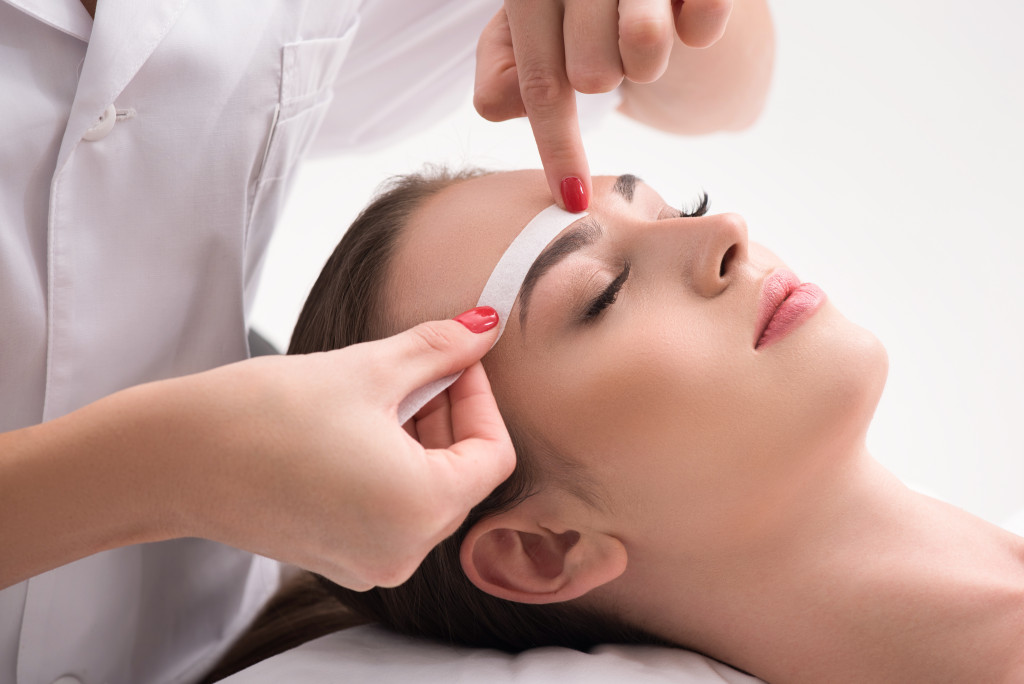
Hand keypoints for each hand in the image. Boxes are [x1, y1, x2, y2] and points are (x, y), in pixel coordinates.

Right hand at [171, 308, 514, 589]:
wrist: (173, 458)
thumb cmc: (262, 414)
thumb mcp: (368, 368)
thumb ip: (440, 349)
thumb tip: (487, 325)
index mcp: (420, 509)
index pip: (493, 454)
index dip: (479, 397)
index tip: (451, 361)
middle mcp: (403, 551)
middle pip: (461, 475)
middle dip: (447, 415)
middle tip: (415, 368)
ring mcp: (370, 563)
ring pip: (427, 492)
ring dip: (419, 438)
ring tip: (378, 393)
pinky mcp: (340, 557)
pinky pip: (391, 511)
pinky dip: (390, 467)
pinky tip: (355, 428)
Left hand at [474, 0, 733, 210]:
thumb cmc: (587, 6)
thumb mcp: (534, 31)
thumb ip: (504, 69)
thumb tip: (495, 103)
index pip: (537, 80)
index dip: (556, 147)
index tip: (573, 200)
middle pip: (591, 73)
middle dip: (602, 78)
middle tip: (608, 49)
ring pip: (642, 46)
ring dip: (647, 60)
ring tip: (644, 31)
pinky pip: (702, 23)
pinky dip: (698, 31)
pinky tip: (684, 12)